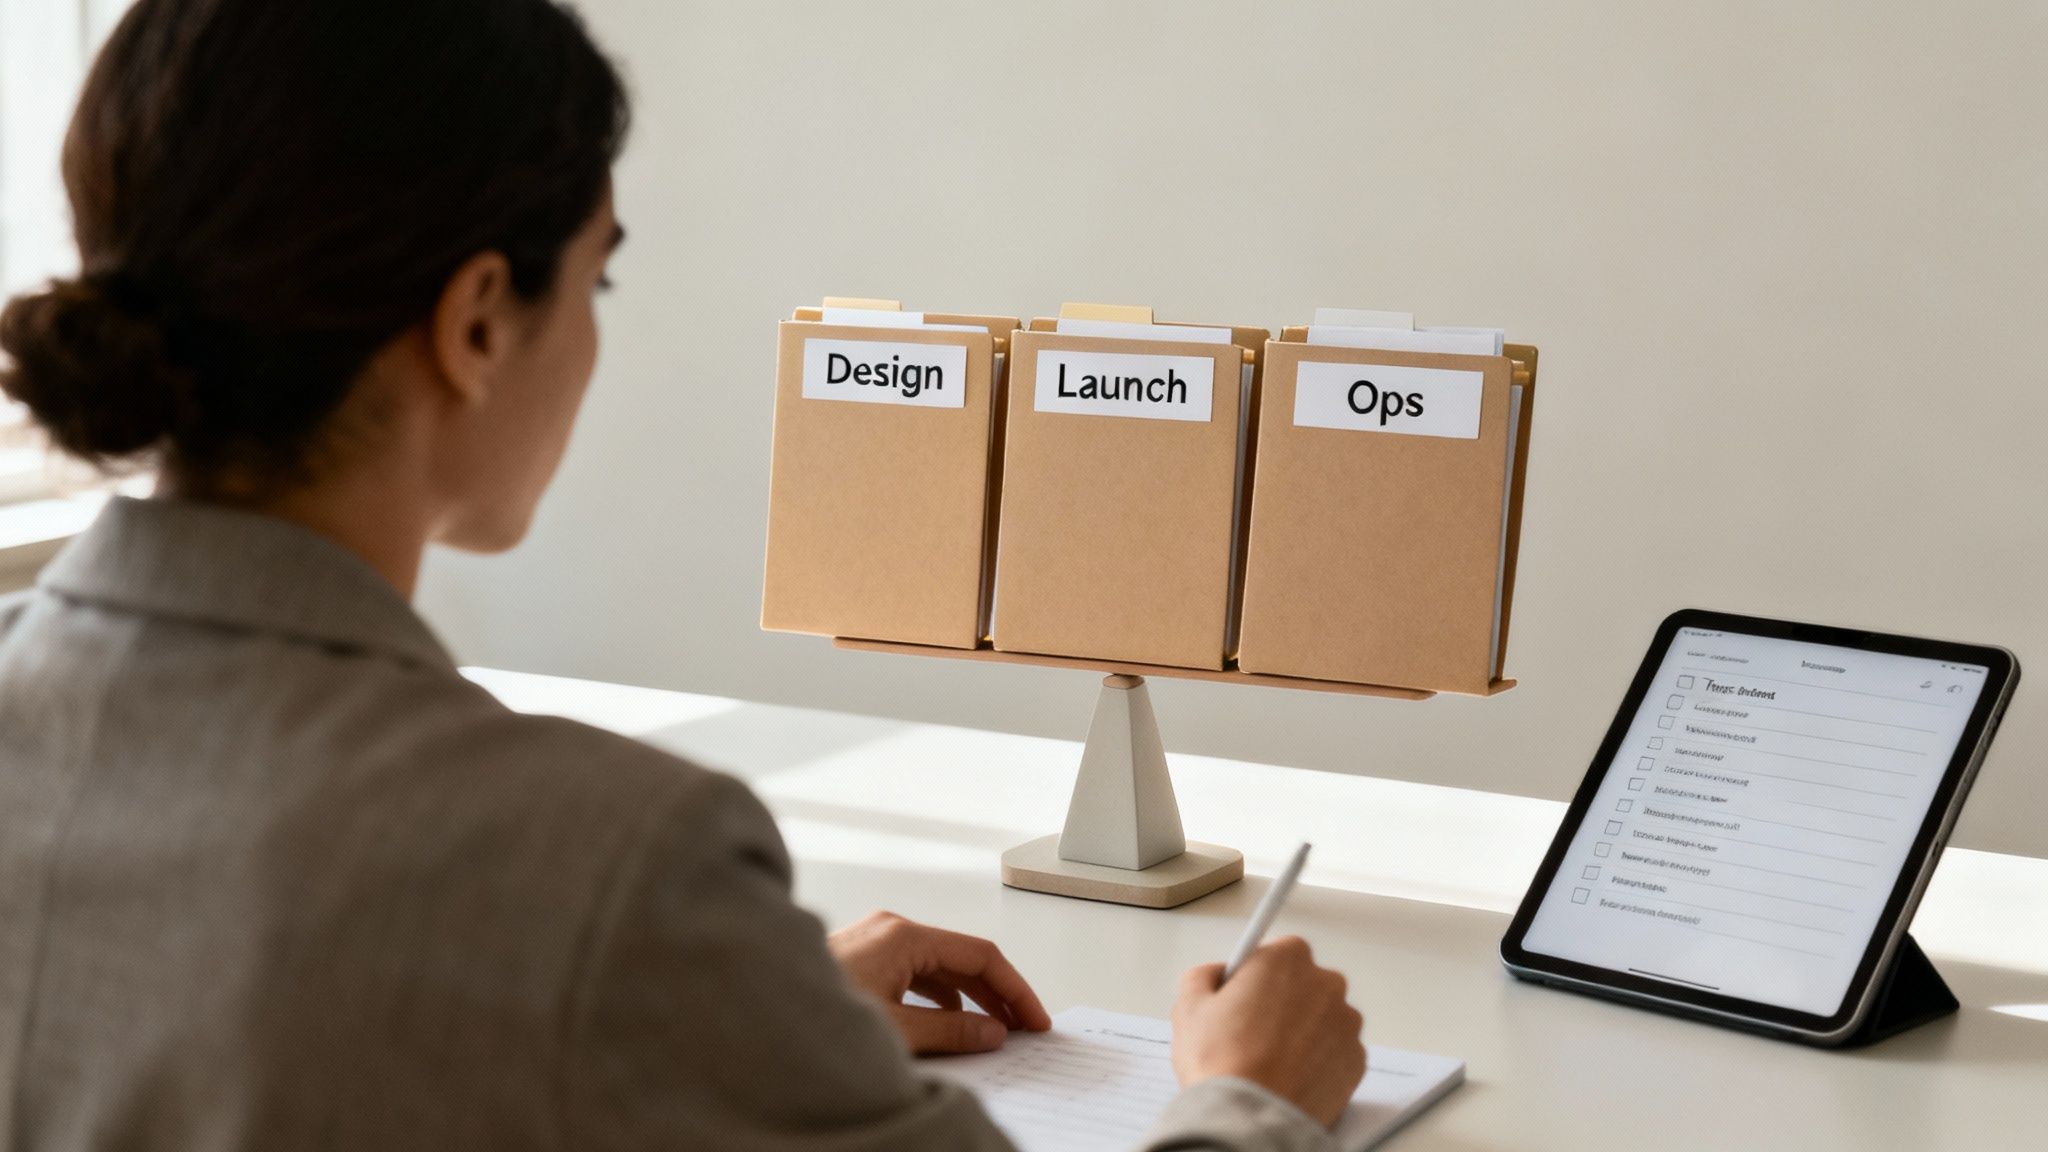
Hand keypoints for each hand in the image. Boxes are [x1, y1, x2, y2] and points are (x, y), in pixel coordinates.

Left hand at [828, 911, 1053, 1054]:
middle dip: (996, 995)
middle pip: (962, 959)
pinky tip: (947, 1024)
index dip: (1014, 989)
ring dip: (968, 998)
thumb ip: (951, 1030)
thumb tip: (993, 1032)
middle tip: (1023, 1029)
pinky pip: (915, 974)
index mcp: (903, 935)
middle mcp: (890, 930)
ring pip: (939, 968)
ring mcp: (874, 942)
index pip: (980, 955)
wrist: (752, 1011)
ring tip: (990, 1033)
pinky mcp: (860, 959)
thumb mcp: (896, 1030)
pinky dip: (938, 998)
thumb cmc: (809, 1015)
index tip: (1034, 1019)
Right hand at [1170, 936, 1365, 1128]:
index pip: (1274, 953)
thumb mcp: (1189, 1004)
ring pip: (1321, 1019)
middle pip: (1301, 984)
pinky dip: (1317, 1061)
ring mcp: (1346, 1023)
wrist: (1249, 1116)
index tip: (1244, 995)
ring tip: (1268, 1060)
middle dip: (1280, 1003)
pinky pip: (1335, 1052)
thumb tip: (1216, 976)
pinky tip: (1288, 1075)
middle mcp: (1325, 984)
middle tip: (1250, 1032)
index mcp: (1287, 958)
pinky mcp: (1357, 1060)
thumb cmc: (1222, 1062)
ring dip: (1301, 1032)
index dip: (1254, 977)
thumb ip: (1205, 975)